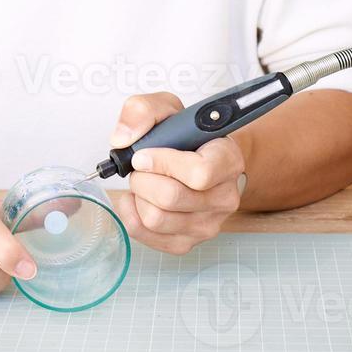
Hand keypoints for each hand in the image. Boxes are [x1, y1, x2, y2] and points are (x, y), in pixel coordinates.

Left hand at [110, 92, 245, 254]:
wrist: (199, 160)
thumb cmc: (186, 137)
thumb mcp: (167, 109)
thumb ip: (143, 111)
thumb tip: (123, 138)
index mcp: (227, 160)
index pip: (200, 173)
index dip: (163, 163)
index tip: (144, 154)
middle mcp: (224, 197)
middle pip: (170, 198)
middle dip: (142, 178)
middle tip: (140, 166)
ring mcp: (207, 224)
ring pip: (155, 219)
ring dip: (138, 196)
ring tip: (144, 181)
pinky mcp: (187, 242)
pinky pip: (146, 236)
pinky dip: (132, 214)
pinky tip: (138, 198)